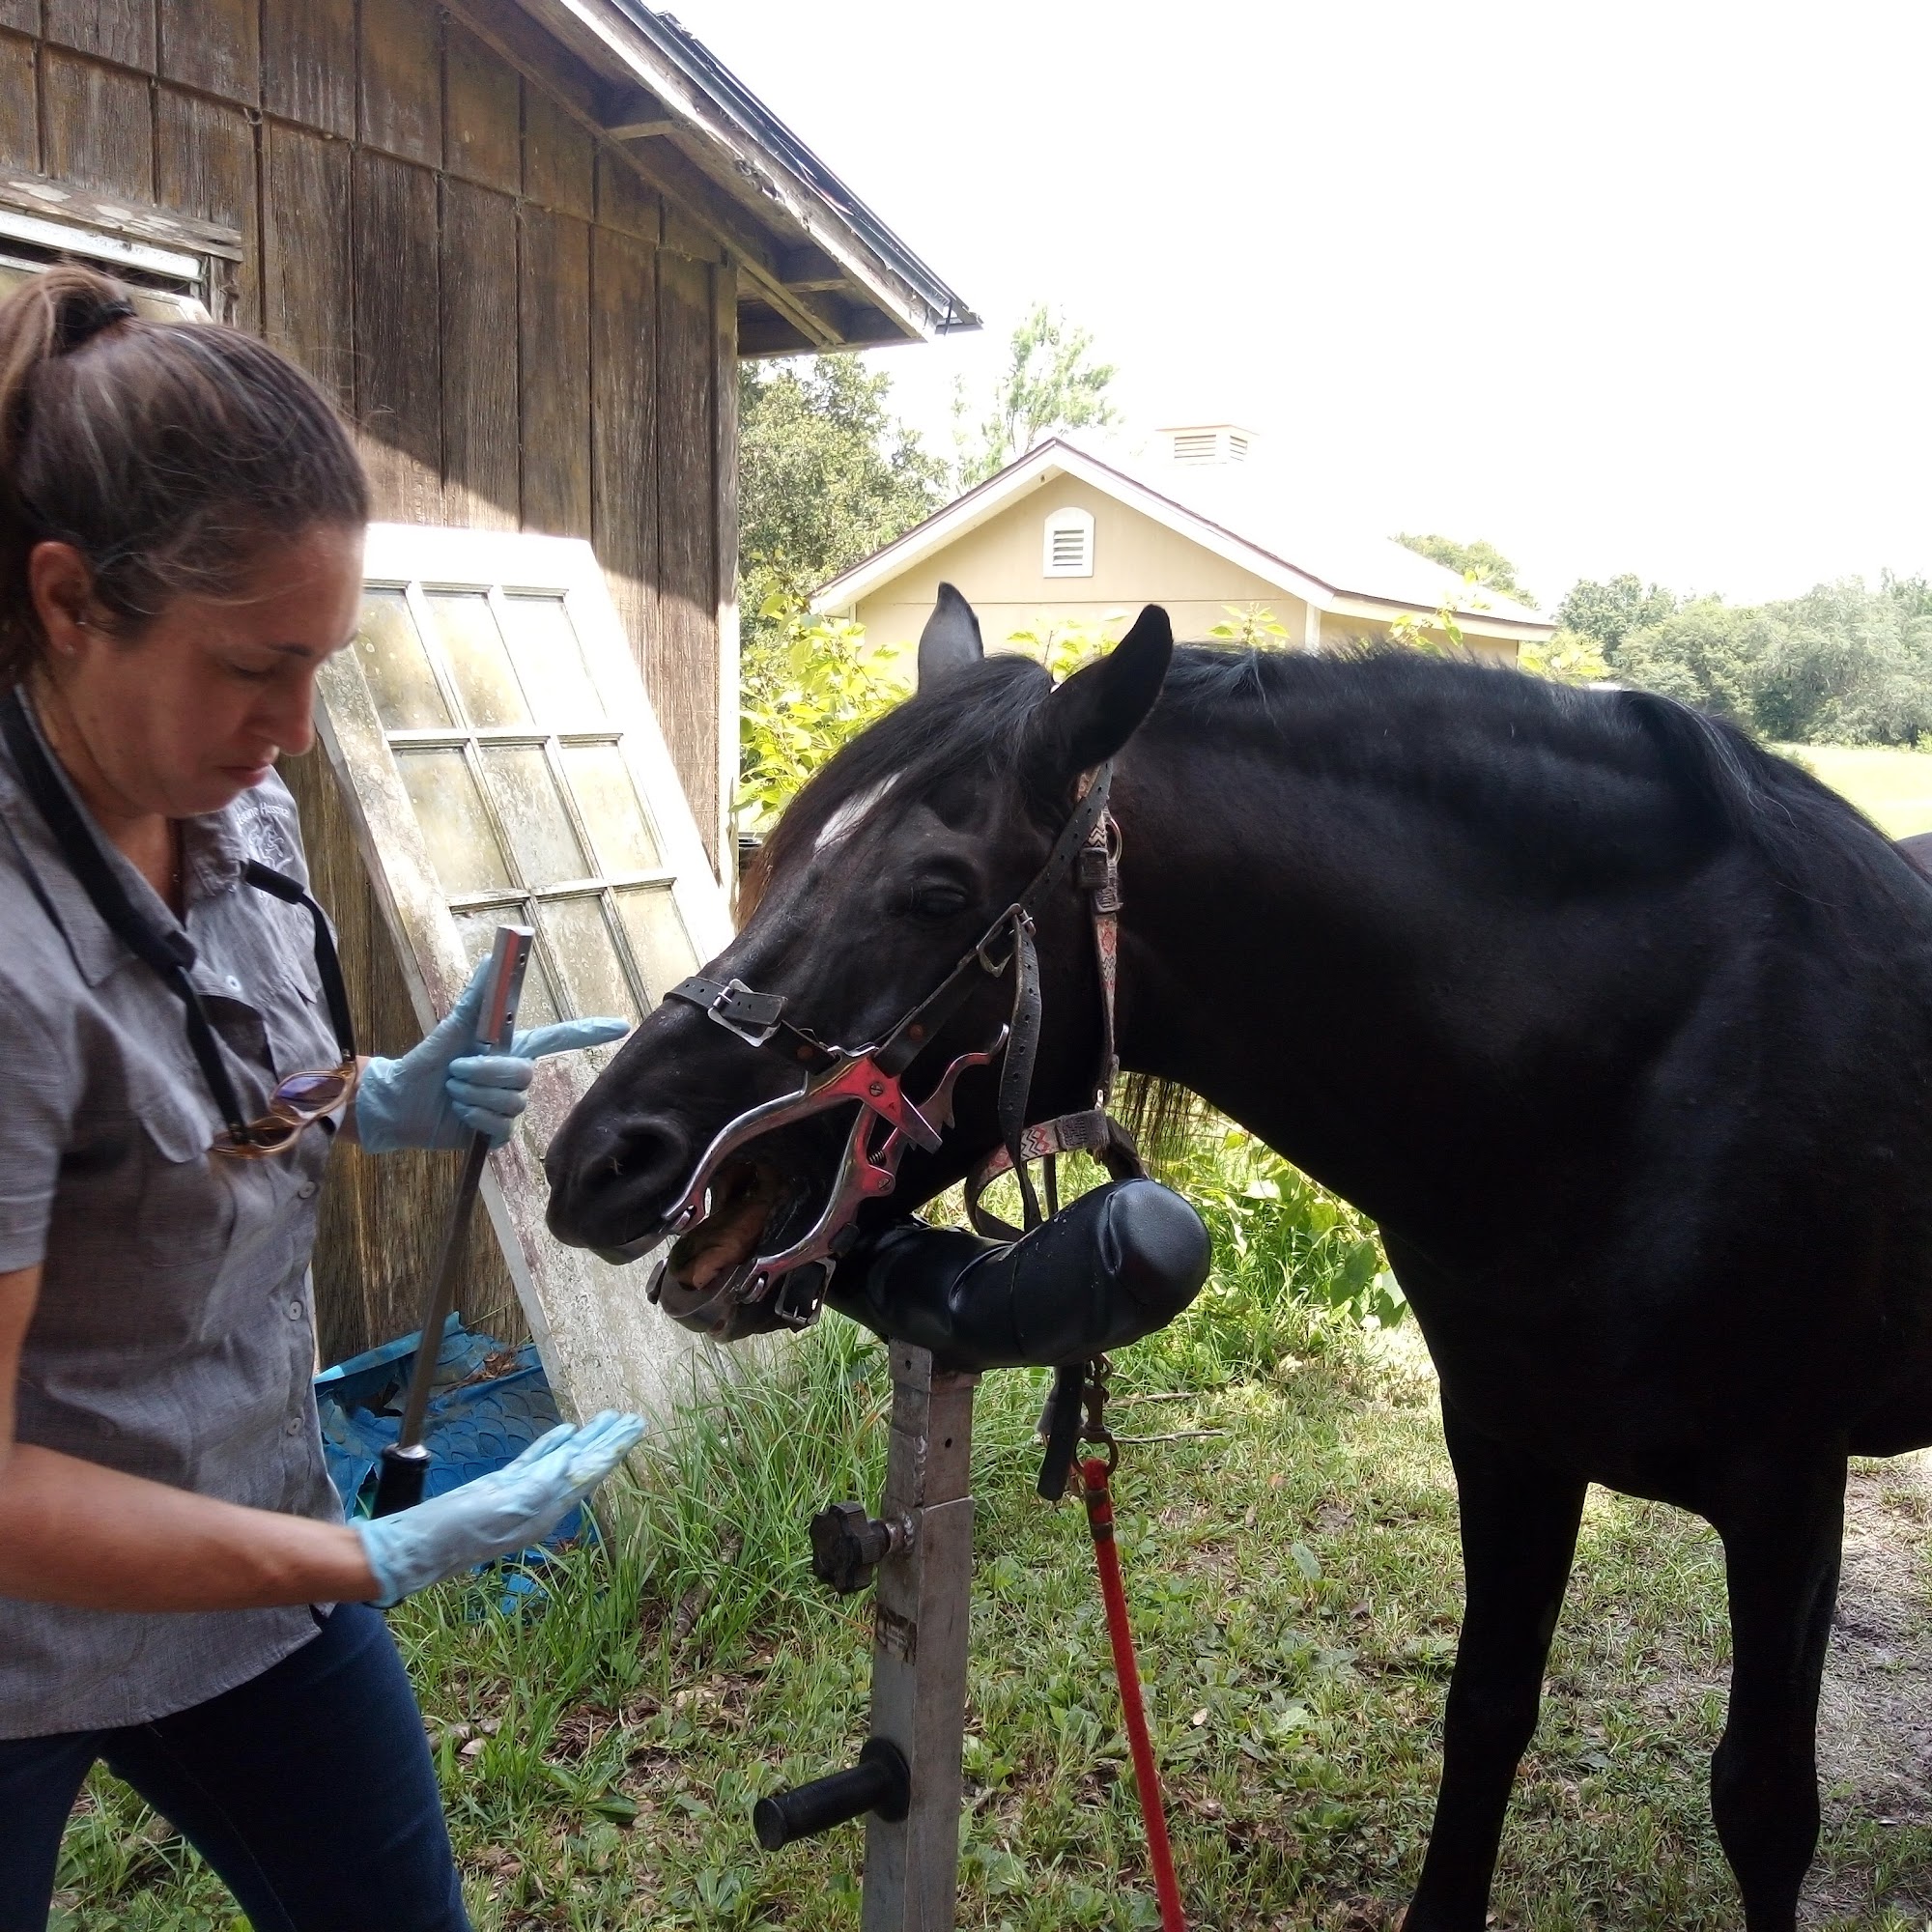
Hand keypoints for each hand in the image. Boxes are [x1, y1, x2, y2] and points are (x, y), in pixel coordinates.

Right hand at [351, 1410, 644, 1606]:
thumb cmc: (459, 1531)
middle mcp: (541, 1502)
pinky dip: (552, 1445)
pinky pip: (536, 1461)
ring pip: (562, 1460)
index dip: (614, 1447)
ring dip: (585, 1439)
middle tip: (633, 1418)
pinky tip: (566, 1433)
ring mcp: (521, 1494)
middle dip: (608, 1440)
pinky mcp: (500, 1488)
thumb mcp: (507, 1504)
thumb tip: (572, 1457)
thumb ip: (542, 1481)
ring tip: (607, 1419)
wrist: (418, 1548)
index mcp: (547, 1508)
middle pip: (583, 1464)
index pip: (590, 1471)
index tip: (636, 1427)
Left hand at [355, 956, 628, 1151]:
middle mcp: (513, 1076)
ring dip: (473, 1095)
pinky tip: (460, 1115)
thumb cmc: (426, 1061)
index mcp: (510, 1048)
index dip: (590, 1032)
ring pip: (512, 1102)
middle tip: (457, 1069)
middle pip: (525, 1074)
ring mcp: (507, 1105)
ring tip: (453, 1091)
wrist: (400, 1102)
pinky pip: (501, 1127)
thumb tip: (490, 960)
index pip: (559, 1038)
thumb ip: (476, 997)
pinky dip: (475, 1119)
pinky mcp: (496, 1133)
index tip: (620, 1025)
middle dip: (485, 1071)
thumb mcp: (452, 1027)